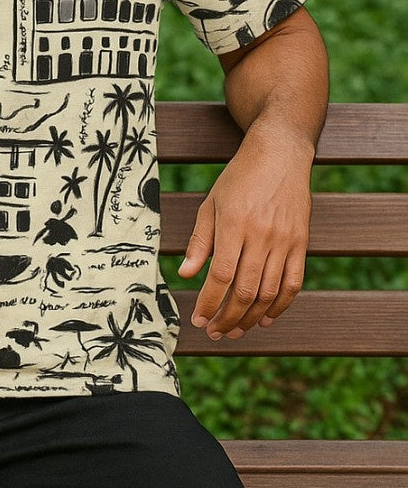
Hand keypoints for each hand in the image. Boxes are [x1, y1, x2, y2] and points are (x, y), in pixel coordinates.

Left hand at [176, 133, 311, 339]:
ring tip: (235, 331)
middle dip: (228, 318)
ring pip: (269, 292)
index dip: (209, 303)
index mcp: (233, 224)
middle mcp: (261, 235)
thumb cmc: (239, 178)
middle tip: (214, 332)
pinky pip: (293, 284)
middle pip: (245, 290)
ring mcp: (285, 241)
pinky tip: (264, 318)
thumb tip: (185, 274)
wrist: (280, 155)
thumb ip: (200, 241)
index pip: (220, 275)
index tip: (198, 319)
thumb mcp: (211, 203)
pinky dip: (280, 306)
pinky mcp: (302, 243)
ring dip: (251, 318)